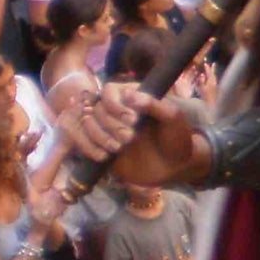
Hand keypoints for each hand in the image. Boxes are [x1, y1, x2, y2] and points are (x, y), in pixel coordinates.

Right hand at [58, 82, 205, 188]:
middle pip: (96, 108)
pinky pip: (82, 142)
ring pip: (86, 124)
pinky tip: (104, 157)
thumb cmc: (177, 139)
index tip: (133, 119)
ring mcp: (106, 129)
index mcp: (133, 97)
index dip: (115, 104)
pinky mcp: (100, 147)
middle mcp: (116, 111)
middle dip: (111, 124)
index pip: (109, 91)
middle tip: (130, 137)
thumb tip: (128, 95)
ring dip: (99, 136)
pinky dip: (89, 148)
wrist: (175, 168)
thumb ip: (154, 104)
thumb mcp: (173, 119)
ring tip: (119, 148)